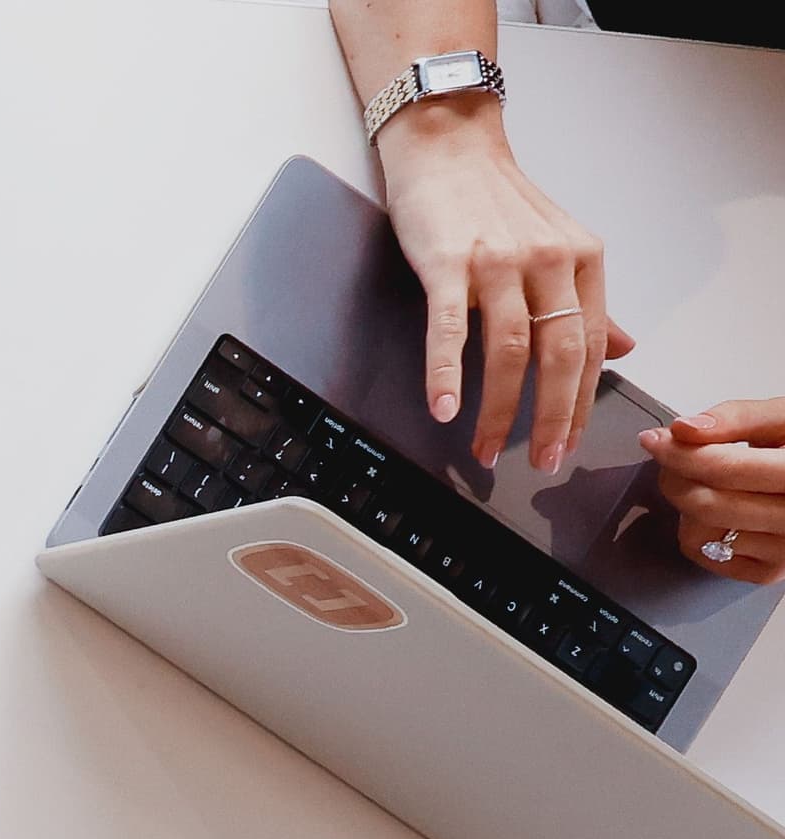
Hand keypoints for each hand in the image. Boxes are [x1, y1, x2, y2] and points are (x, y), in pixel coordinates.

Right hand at [374, 105, 632, 473]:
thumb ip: (588, 301)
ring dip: (497, 410)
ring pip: (510, 350)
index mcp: (582, 259)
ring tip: (484, 448)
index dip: (581, 402)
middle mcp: (549, 260)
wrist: (448, 149)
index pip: (592, 345)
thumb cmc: (494, 202)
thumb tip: (623, 347)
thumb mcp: (558, 247)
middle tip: (542, 460)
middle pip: (560, 354)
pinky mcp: (449, 263)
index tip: (568, 443)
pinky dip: (447, 373)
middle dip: (552, 417)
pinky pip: (451, 329)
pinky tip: (445, 407)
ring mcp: (499, 262)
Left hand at [643, 401, 784, 585]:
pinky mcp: (768, 573)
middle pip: (706, 504)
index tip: (655, 440)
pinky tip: (721, 513)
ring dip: (688, 507)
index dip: (682, 454)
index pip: (727, 469)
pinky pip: (704, 555)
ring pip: (698, 534)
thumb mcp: (783, 420)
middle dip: (678, 478)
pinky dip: (699, 532)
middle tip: (677, 460)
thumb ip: (738, 418)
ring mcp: (784, 551)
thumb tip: (685, 429)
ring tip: (714, 485)